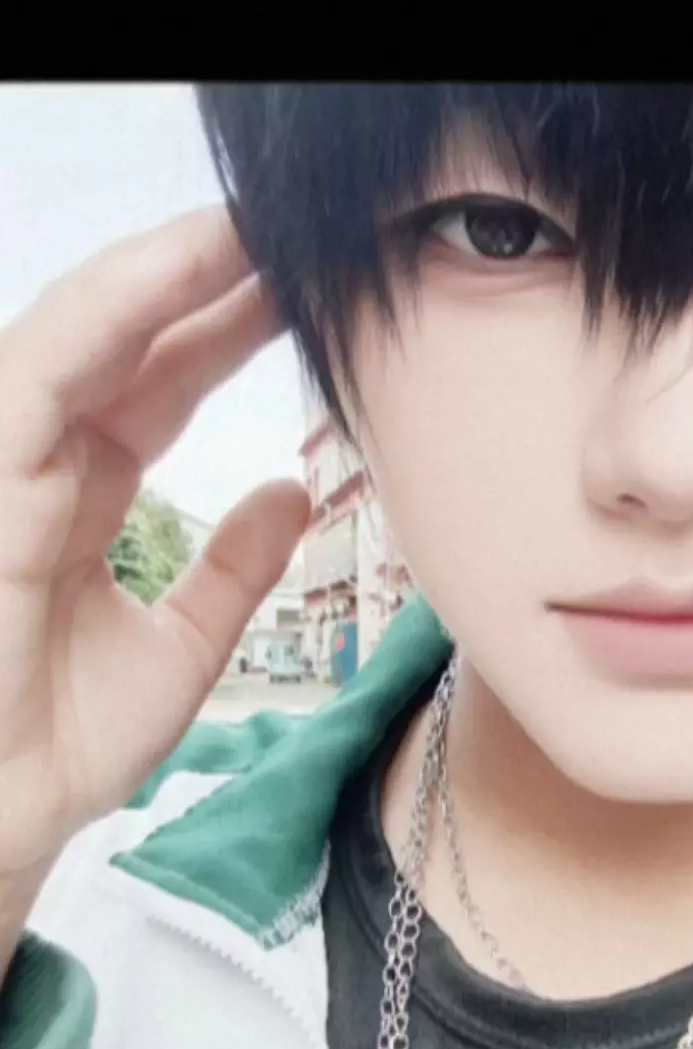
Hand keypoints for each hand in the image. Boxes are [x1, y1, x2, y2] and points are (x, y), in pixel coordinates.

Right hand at [0, 206, 312, 884]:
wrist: (2, 820)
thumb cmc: (61, 744)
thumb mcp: (183, 647)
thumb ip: (235, 568)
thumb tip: (297, 491)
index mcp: (80, 492)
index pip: (156, 382)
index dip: (225, 329)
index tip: (306, 288)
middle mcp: (38, 463)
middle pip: (127, 343)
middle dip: (208, 281)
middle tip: (294, 232)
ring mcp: (5, 466)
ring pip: (80, 334)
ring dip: (165, 274)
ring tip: (251, 228)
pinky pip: (40, 372)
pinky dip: (107, 315)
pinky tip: (177, 272)